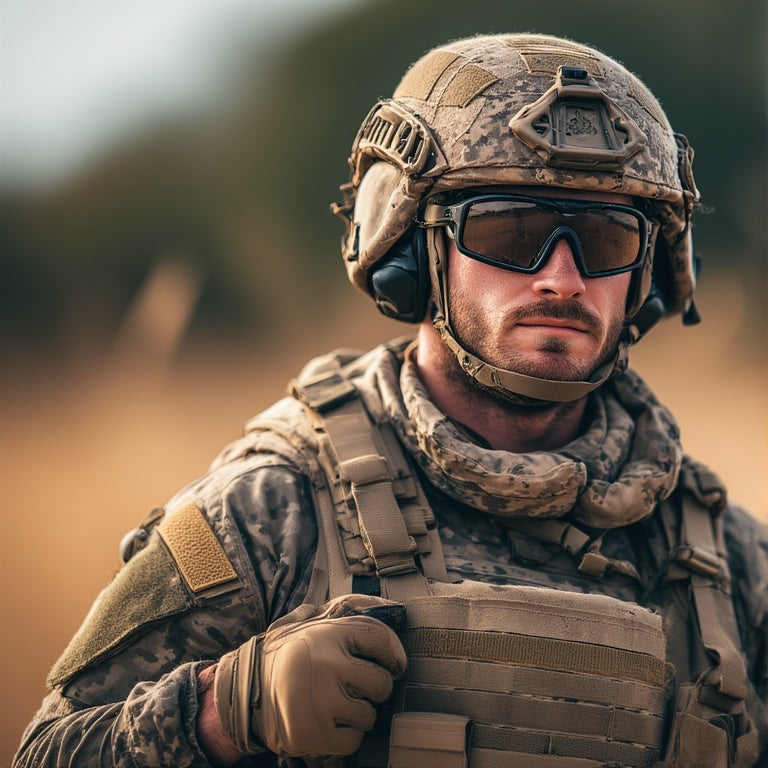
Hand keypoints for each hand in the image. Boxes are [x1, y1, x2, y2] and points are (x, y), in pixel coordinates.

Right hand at [212, 594, 406, 758]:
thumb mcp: (310, 623)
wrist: (245, 691)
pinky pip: (354, 739)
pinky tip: (329, 720)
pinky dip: (346, 734)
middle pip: (382, 683)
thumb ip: (344, 613)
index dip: (393, 653)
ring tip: (336, 701)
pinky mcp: (314, 734)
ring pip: (369, 715)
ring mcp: (320, 702)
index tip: (392, 662)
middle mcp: (326, 665)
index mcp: (327, 634)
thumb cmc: (288, 655)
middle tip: (356, 684)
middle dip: (374, 686)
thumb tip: (389, 610)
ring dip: (359, 712)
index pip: (381, 639)